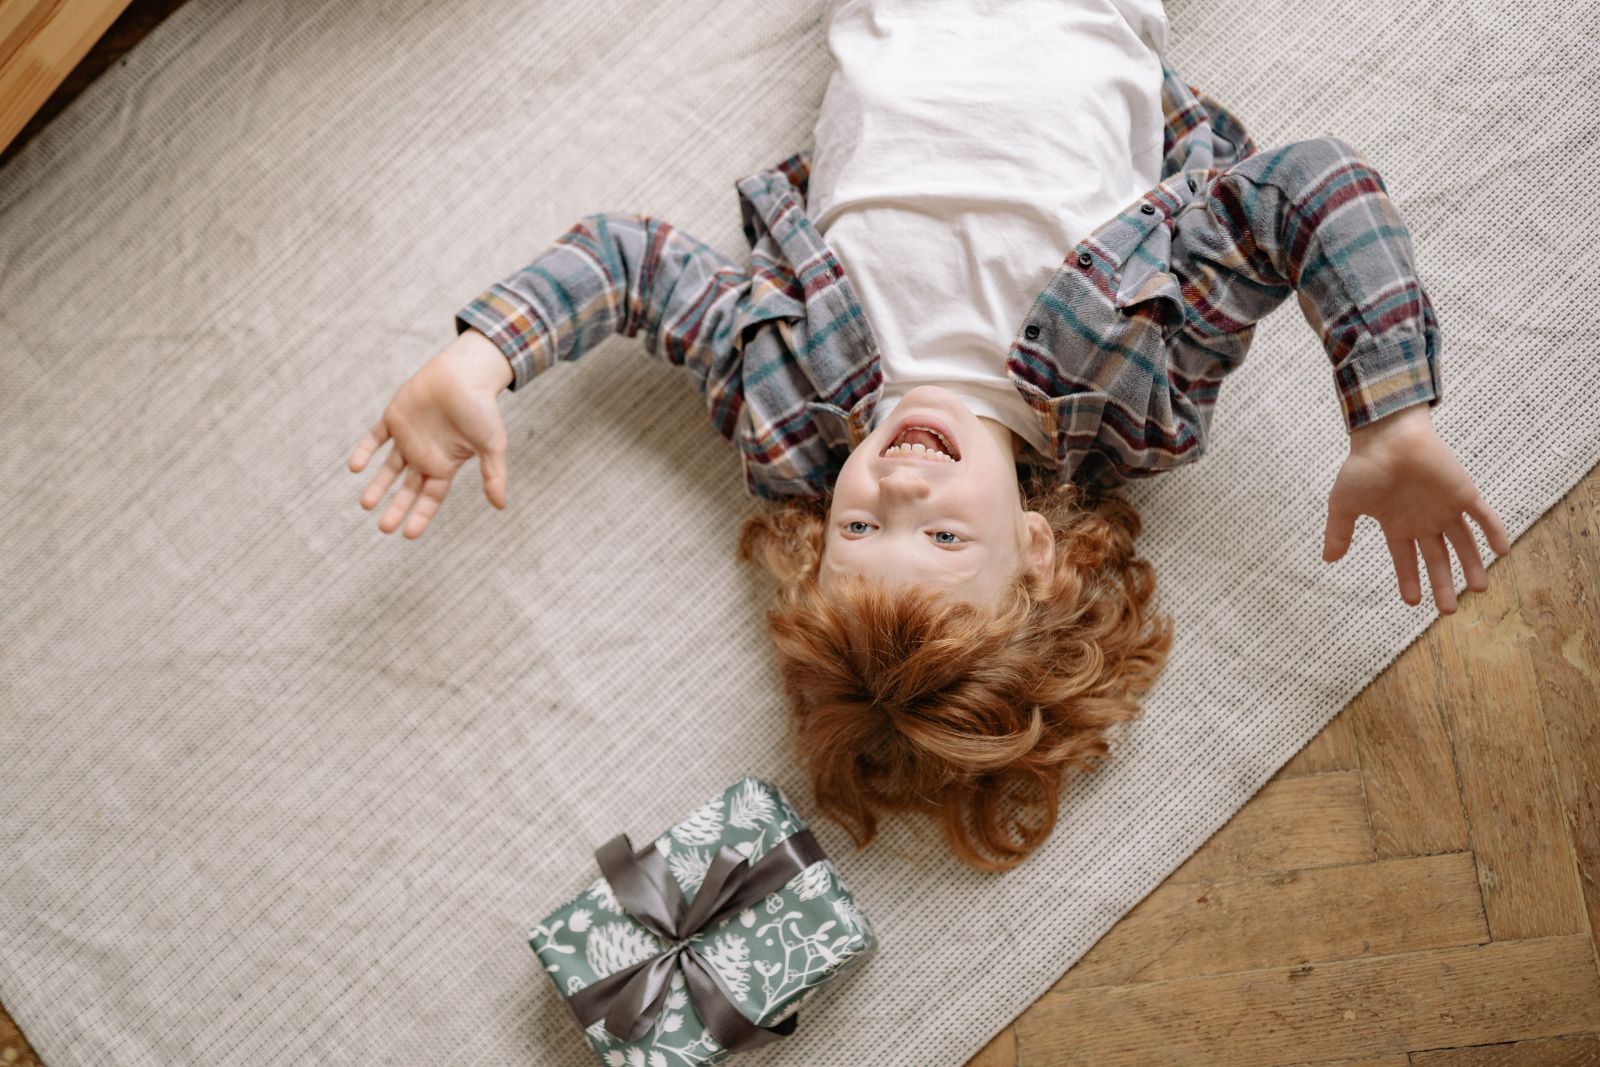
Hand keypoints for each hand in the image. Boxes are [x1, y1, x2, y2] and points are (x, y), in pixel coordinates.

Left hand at [347, 329, 515, 538]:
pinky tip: (355, 467)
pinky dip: (364, 451)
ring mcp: (408, 437)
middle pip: (407, 488)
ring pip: (389, 468)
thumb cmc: (482, 408)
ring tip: (366, 505)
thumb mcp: (492, 445)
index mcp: (446, 464)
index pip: (430, 497)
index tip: (408, 535)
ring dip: (377, 485)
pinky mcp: (394, 417)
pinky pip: (375, 438)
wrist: (466, 372)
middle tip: (384, 528)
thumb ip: (493, 475)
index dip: (420, 516)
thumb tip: (501, 506)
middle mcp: (425, 454)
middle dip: (396, 508)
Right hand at [1322, 405, 1510, 613]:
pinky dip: (1494, 531)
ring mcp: (1445, 506)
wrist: (1386, 434)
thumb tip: (1328, 559)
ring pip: (1464, 542)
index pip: (1407, 559)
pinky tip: (1503, 550)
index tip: (1414, 602)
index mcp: (1397, 524)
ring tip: (1480, 589)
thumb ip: (1339, 532)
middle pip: (1438, 558)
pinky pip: (1484, 515)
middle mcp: (1423, 519)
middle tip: (1450, 610)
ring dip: (1473, 564)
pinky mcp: (1463, 491)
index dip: (1410, 580)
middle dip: (1444, 584)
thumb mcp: (1343, 504)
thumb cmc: (1363, 466)